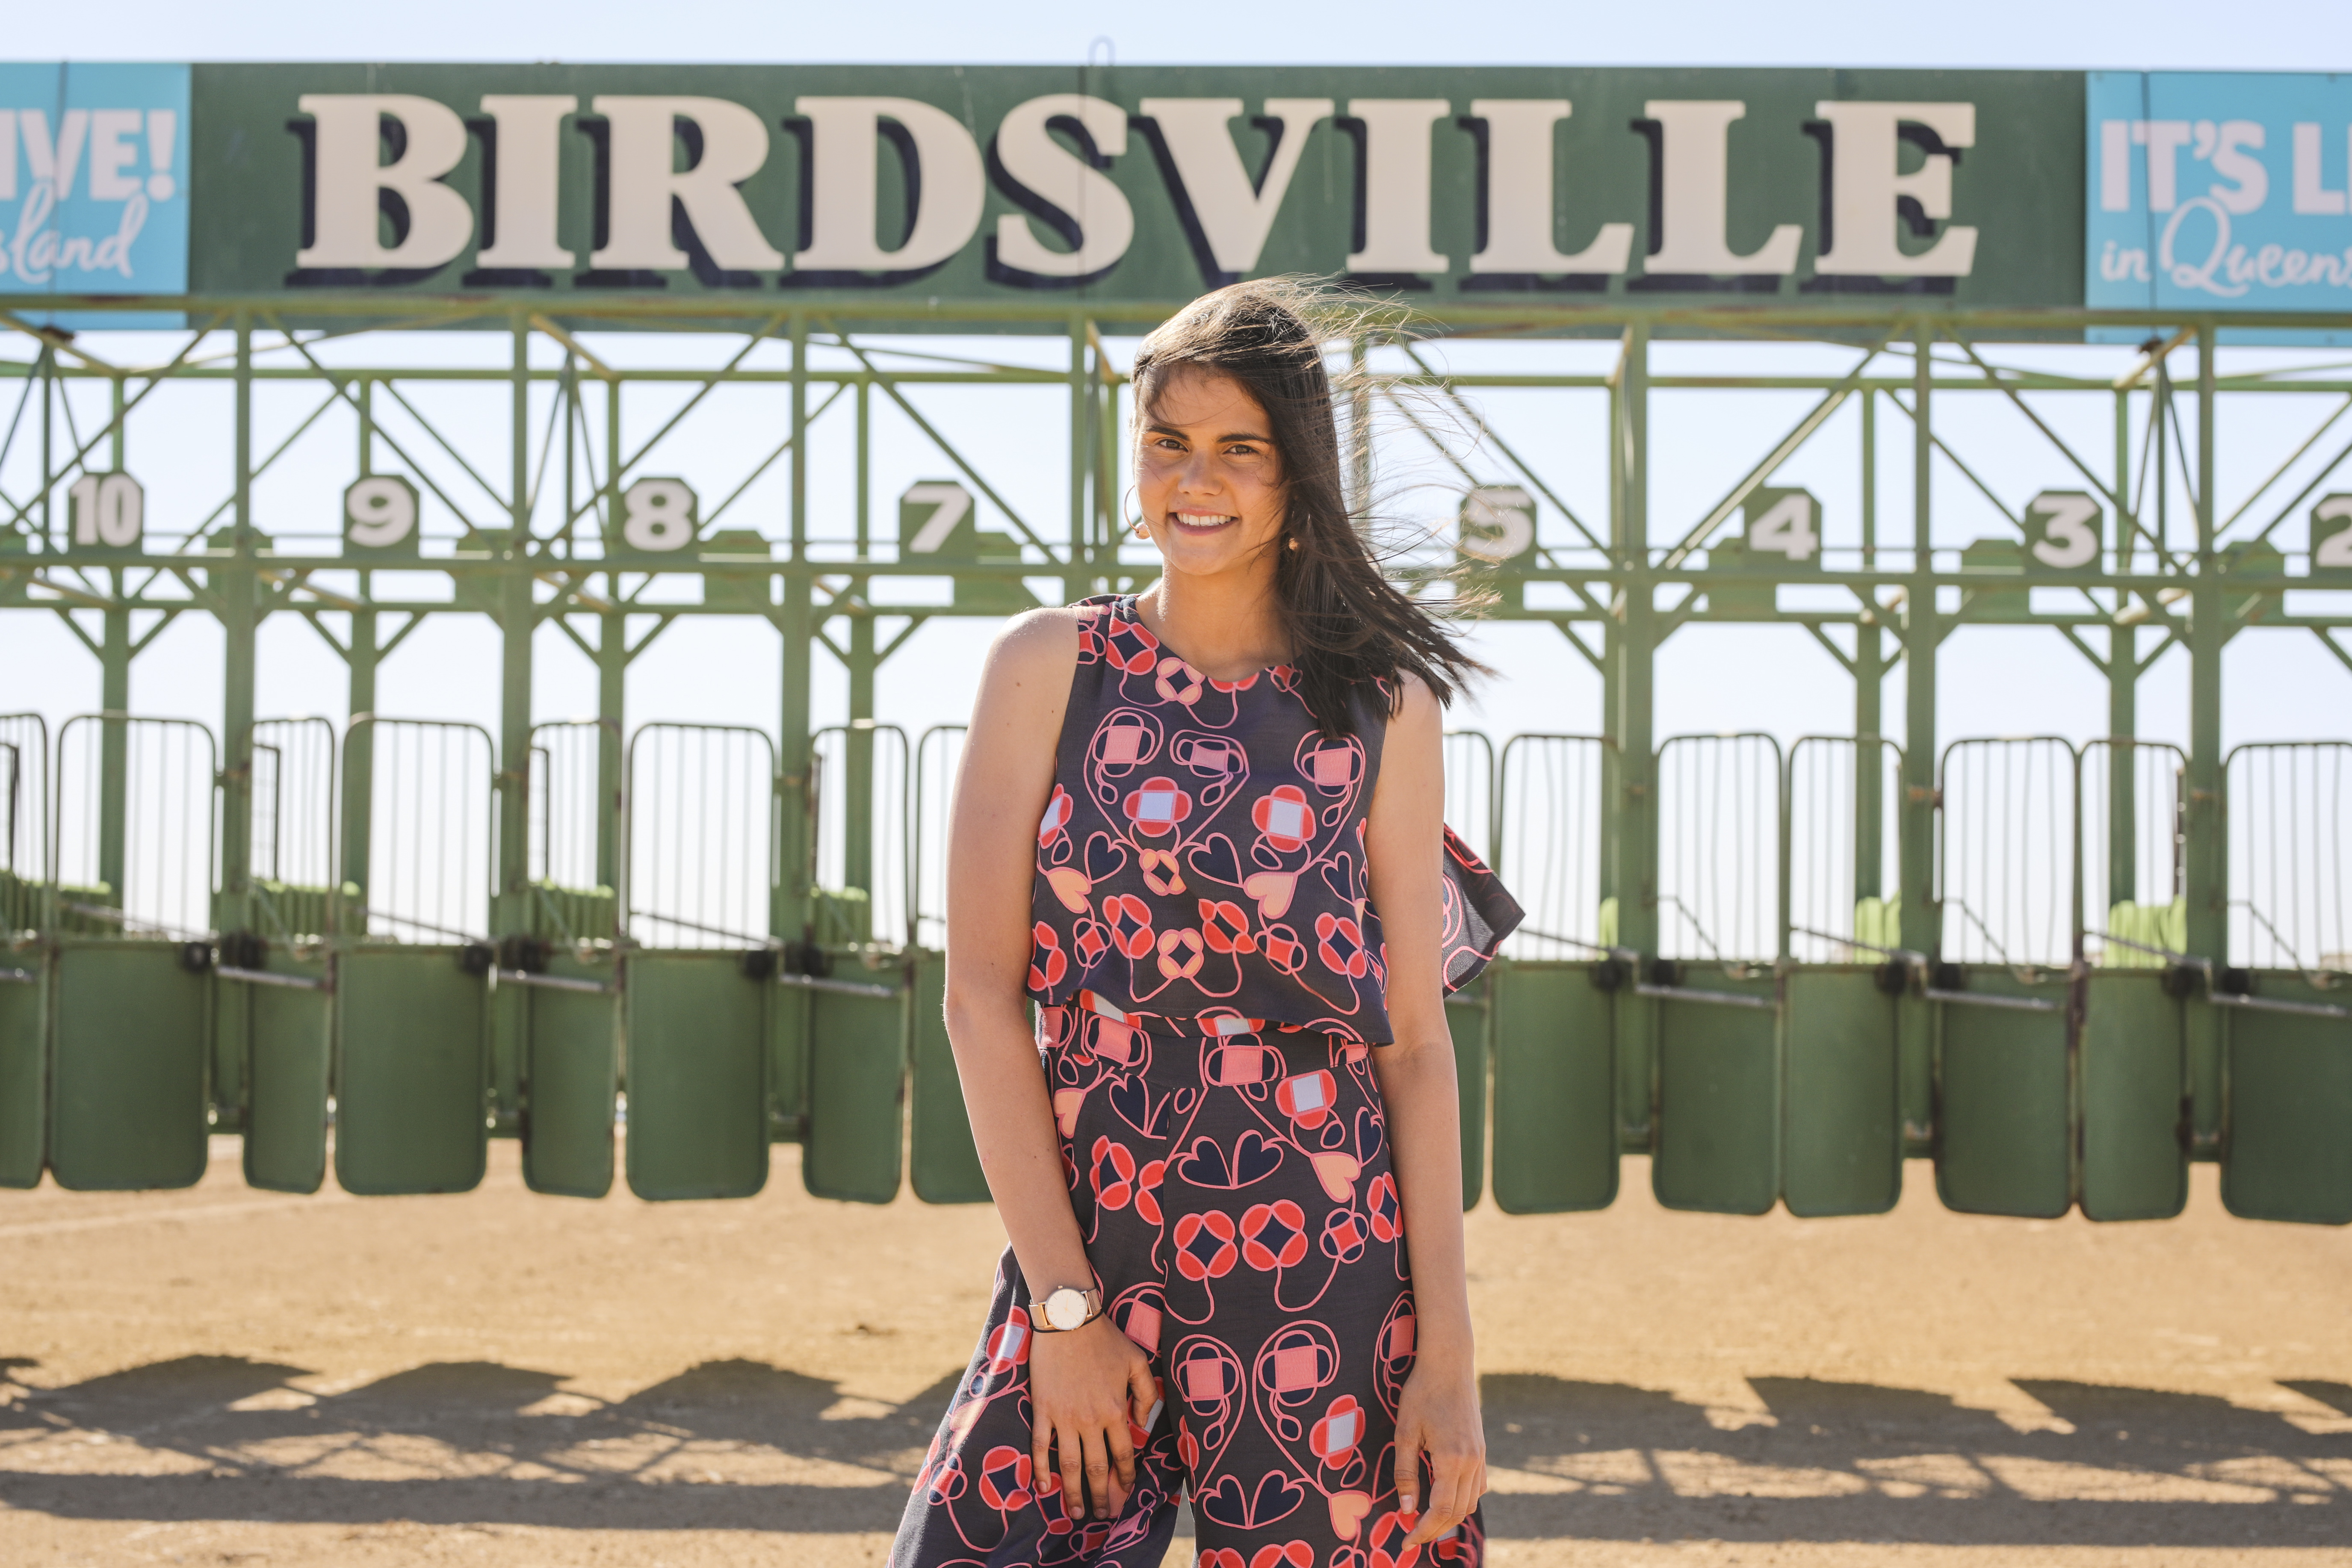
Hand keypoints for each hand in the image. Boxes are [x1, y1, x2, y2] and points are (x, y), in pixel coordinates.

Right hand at [1028, 1314, 1157, 1520]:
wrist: (1068, 1320)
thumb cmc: (1105, 1338)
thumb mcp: (1137, 1361)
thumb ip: (1146, 1393)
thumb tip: (1144, 1422)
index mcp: (1115, 1410)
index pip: (1123, 1454)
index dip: (1125, 1477)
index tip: (1126, 1495)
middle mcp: (1090, 1420)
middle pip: (1097, 1467)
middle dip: (1102, 1495)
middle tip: (1103, 1515)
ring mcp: (1064, 1417)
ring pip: (1069, 1464)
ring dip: (1074, 1492)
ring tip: (1078, 1512)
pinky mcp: (1043, 1410)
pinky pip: (1040, 1446)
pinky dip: (1041, 1469)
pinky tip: (1044, 1488)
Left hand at [1393, 1353, 1484, 1548]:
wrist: (1450, 1363)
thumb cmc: (1422, 1392)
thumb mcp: (1405, 1431)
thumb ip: (1406, 1473)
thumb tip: (1406, 1509)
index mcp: (1451, 1459)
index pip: (1440, 1510)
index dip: (1423, 1531)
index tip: (1406, 1541)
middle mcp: (1472, 1462)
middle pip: (1457, 1511)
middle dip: (1434, 1530)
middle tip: (1411, 1537)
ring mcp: (1480, 1456)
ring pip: (1471, 1501)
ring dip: (1450, 1516)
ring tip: (1426, 1521)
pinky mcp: (1482, 1449)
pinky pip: (1478, 1486)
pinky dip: (1463, 1499)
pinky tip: (1446, 1497)